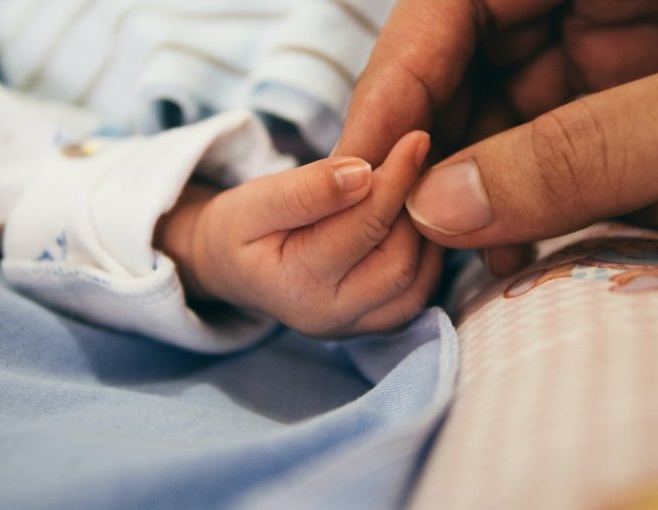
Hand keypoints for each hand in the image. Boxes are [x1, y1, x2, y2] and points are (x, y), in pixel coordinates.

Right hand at [155, 132, 442, 336]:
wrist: (232, 267)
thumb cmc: (240, 228)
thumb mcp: (256, 200)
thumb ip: (306, 189)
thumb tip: (363, 174)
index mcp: (297, 285)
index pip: (364, 227)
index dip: (395, 179)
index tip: (415, 139)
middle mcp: (331, 317)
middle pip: (399, 262)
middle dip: (413, 209)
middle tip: (416, 164)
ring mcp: (355, 327)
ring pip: (417, 282)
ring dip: (424, 233)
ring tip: (414, 190)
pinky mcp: (373, 324)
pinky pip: (418, 294)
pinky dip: (426, 255)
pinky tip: (413, 220)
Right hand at [337, 0, 657, 272]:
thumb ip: (594, 152)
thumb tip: (442, 209)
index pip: (457, 1)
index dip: (396, 85)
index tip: (359, 172)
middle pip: (487, 65)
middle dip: (468, 158)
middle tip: (440, 241)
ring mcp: (651, 31)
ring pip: (545, 117)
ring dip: (552, 195)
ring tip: (541, 259)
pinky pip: (616, 141)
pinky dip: (633, 193)